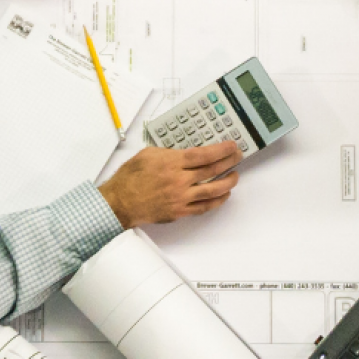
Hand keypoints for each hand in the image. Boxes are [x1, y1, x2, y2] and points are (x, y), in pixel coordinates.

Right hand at [99, 142, 242, 228]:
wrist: (120, 201)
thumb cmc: (130, 177)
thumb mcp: (148, 154)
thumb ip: (169, 152)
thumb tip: (184, 152)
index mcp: (172, 163)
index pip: (203, 155)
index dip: (221, 150)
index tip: (231, 146)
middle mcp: (179, 181)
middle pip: (212, 171)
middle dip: (229, 162)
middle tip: (238, 157)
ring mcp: (181, 198)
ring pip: (212, 191)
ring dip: (228, 182)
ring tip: (235, 176)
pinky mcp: (179, 211)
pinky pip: (204, 207)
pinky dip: (216, 201)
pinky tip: (223, 195)